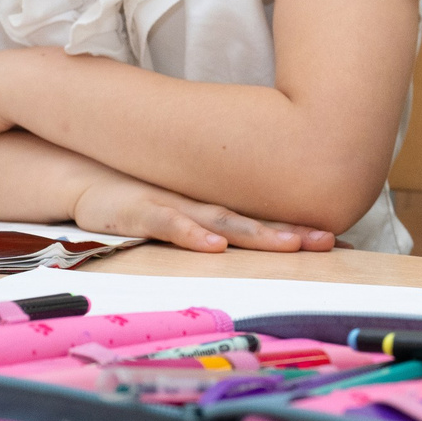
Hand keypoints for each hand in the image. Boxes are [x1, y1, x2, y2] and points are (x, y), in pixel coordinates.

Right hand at [71, 170, 336, 254]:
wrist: (80, 175)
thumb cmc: (136, 196)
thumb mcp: (180, 210)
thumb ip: (215, 222)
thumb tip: (255, 240)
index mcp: (213, 205)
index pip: (265, 219)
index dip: (299, 230)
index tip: (340, 243)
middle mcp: (200, 203)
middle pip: (254, 220)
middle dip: (292, 232)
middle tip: (330, 240)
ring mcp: (172, 205)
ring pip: (221, 221)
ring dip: (256, 233)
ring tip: (291, 244)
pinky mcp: (139, 212)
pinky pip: (168, 224)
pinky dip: (191, 234)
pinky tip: (214, 245)